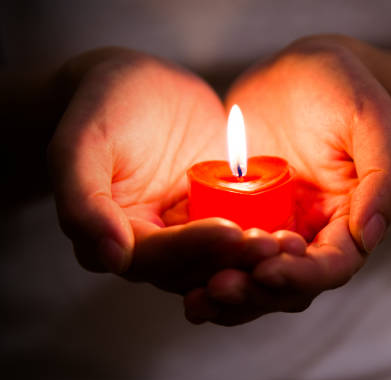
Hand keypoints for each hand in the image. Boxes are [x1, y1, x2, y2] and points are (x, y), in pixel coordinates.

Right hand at [48, 49, 288, 293]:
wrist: (138, 87)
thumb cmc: (103, 108)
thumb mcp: (81, 144)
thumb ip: (83, 200)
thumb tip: (110, 257)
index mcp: (118, 240)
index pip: (157, 258)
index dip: (193, 248)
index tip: (231, 231)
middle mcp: (158, 249)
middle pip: (199, 269)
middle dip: (237, 260)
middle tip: (275, 246)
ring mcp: (193, 234)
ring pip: (228, 261)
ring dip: (259, 259)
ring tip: (292, 245)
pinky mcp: (223, 216)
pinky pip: (248, 236)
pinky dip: (270, 240)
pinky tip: (297, 234)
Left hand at [184, 37, 390, 324]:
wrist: (302, 71)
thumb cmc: (346, 90)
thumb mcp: (375, 121)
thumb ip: (385, 177)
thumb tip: (370, 234)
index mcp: (350, 222)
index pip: (332, 266)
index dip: (302, 276)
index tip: (268, 271)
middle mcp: (313, 235)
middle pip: (288, 285)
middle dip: (256, 293)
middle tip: (220, 287)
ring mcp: (274, 228)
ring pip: (253, 277)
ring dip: (228, 293)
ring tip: (196, 296)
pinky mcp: (240, 216)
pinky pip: (222, 250)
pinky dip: (204, 265)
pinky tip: (179, 270)